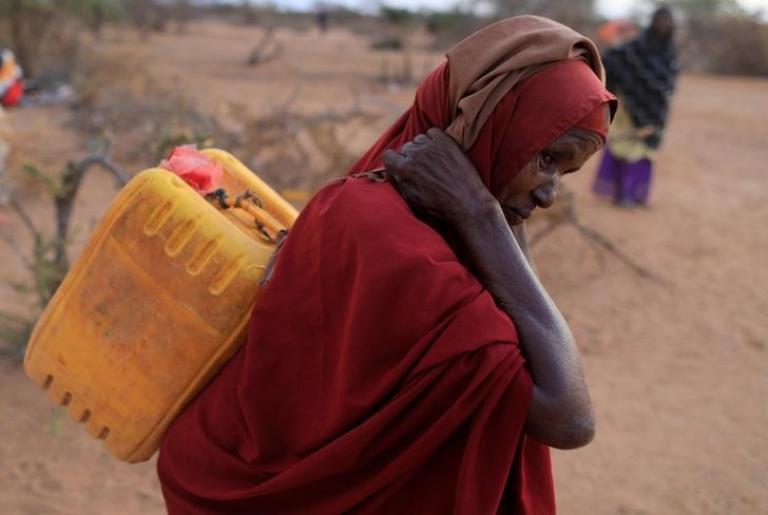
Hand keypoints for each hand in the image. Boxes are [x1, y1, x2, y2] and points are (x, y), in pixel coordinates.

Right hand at [382, 128, 496, 225]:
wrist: (467, 202)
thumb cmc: (439, 206)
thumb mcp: (411, 200)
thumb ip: (398, 183)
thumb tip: (392, 172)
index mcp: (404, 169)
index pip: (388, 156)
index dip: (393, 162)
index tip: (400, 167)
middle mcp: (416, 155)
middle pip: (405, 148)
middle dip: (409, 157)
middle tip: (421, 169)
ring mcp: (432, 146)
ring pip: (418, 139)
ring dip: (422, 148)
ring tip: (432, 161)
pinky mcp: (446, 142)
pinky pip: (432, 132)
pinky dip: (434, 139)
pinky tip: (439, 151)